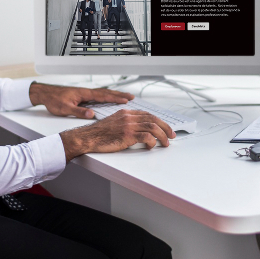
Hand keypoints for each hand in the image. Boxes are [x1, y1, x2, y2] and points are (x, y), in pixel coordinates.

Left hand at [29, 82, 132, 118]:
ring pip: (103, 93)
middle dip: (119, 94)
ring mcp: (85, 93)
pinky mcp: (82, 96)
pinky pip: (98, 95)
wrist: (45, 94)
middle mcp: (86, 92)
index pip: (103, 96)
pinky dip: (107, 96)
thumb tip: (91, 114)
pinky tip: (109, 99)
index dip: (115, 98)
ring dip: (114, 94)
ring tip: (124, 97)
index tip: (126, 100)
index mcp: (84, 94)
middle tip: (131, 96)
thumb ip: (78, 112)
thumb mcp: (65, 108)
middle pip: (106, 92)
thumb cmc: (53, 100)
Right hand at [59, 110, 174, 159]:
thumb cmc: (99, 133)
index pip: (148, 115)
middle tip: (171, 135)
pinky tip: (152, 146)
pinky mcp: (127, 135)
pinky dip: (152, 141)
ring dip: (162, 136)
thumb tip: (139, 130)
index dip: (159, 121)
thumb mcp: (114, 122)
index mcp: (126, 112)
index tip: (166, 128)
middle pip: (153, 119)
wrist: (87, 137)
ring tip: (165, 143)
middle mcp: (128, 117)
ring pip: (152, 127)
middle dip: (165, 127)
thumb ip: (126, 122)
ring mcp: (128, 125)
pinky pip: (146, 136)